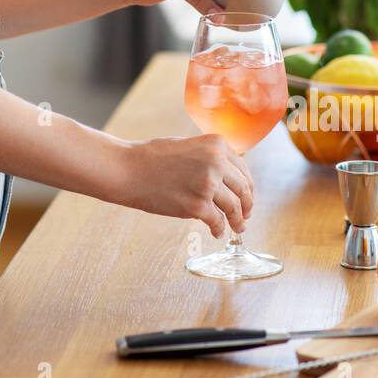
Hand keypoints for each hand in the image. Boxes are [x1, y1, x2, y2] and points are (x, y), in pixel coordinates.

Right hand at [116, 134, 253, 231]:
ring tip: (236, 228)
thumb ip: (211, 157)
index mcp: (217, 145)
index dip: (248, 188)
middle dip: (247, 206)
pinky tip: (216, 232)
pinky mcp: (197, 205)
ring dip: (237, 221)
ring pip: (234, 208)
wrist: (129, 169)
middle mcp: (216, 162)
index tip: (247, 198)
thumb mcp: (188, 146)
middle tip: (245, 217)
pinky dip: (219, 229)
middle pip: (243, 190)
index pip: (243, 170)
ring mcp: (207, 184)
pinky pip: (217, 221)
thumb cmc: (153, 158)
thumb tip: (230, 176)